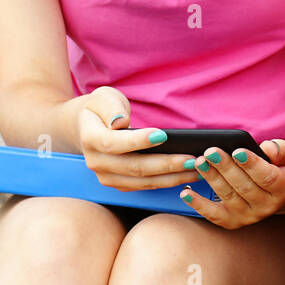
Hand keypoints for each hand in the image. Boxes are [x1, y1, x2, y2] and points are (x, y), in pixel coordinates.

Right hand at [76, 85, 199, 191]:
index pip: (114, 143)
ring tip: (197, 169)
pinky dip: (167, 182)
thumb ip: (111, 108)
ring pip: (143, 181)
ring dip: (172, 177)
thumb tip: (120, 122)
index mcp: (90, 138)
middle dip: (166, 164)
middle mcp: (96, 162)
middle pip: (134, 167)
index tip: (163, 136)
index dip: (138, 141)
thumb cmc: (102, 107)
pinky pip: (146, 186)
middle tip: (192, 159)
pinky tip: (187, 175)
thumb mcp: (103, 98)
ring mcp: (107, 177)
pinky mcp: (120, 184)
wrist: (88, 126)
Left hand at [181, 139, 284, 228]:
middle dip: (225, 168)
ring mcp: (250, 216)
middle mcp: (267, 206)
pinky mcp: (234, 221)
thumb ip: (281, 150)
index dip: (251, 164)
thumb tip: (266, 149)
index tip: (237, 150)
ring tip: (199, 162)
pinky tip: (185, 192)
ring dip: (211, 180)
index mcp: (284, 188)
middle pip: (244, 187)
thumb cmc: (284, 168)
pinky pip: (214, 215)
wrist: (284, 193)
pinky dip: (199, 205)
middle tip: (210, 152)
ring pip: (228, 197)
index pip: (267, 176)